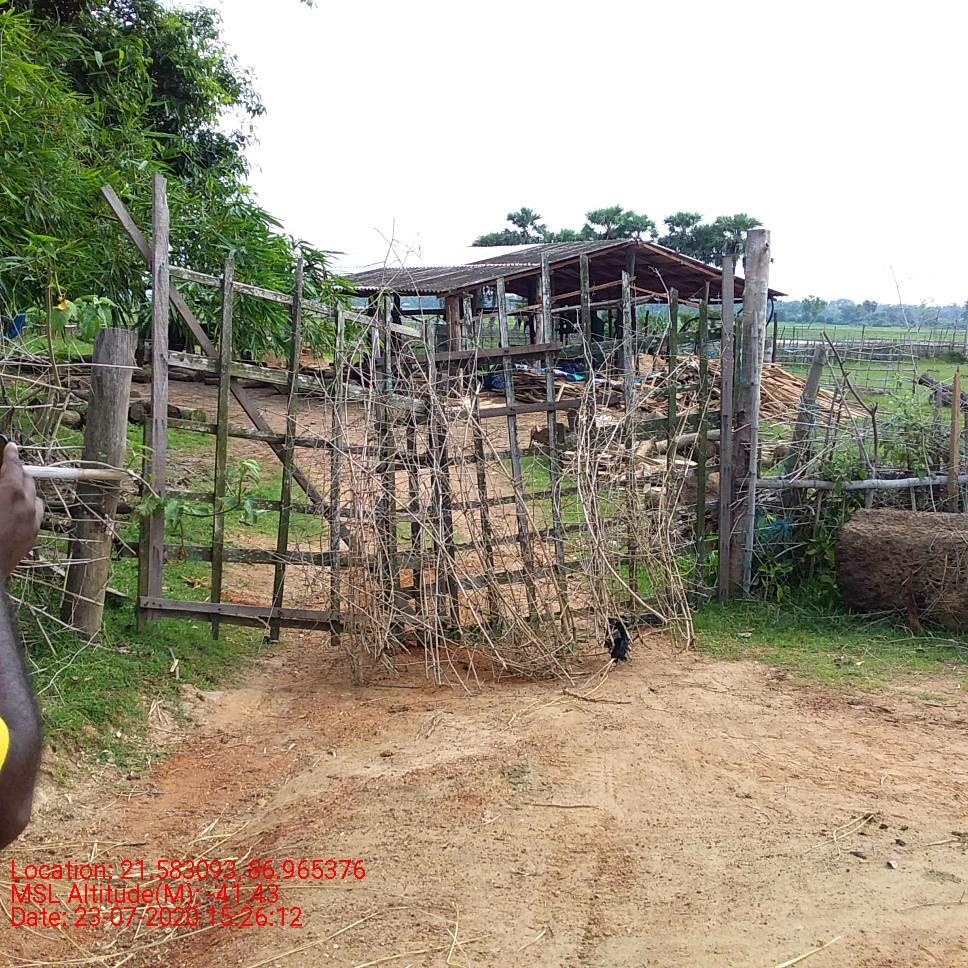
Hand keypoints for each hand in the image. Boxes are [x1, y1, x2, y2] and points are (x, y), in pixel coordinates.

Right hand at [0, 443, 42, 577]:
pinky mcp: (32, 537)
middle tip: (6, 470)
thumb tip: (0, 479)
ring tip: (10, 492)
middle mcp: (27, 506)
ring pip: (35, 499)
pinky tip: (14, 513)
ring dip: (25, 493)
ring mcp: (32, 523)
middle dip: (17, 473)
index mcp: (11, 493)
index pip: (14, 466)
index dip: (10, 454)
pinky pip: (35, 516)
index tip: (11, 447)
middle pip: (27, 480)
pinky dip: (27, 510)